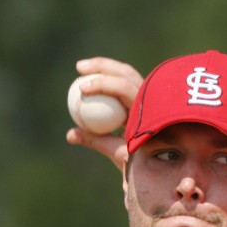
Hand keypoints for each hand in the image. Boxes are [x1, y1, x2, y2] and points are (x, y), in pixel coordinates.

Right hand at [65, 57, 143, 172]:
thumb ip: (94, 141)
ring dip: (105, 66)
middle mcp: (151, 100)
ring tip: (82, 68)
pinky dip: (109, 76)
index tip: (82, 88)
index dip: (103, 84)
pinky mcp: (144, 96)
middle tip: (79, 67)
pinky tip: (91, 76)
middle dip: (102, 66)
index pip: (125, 89)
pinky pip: (125, 81)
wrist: (157, 161)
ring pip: (127, 73)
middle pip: (126, 73)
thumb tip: (69, 135)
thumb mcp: (117, 152)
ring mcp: (150, 96)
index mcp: (147, 112)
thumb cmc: (138, 159)